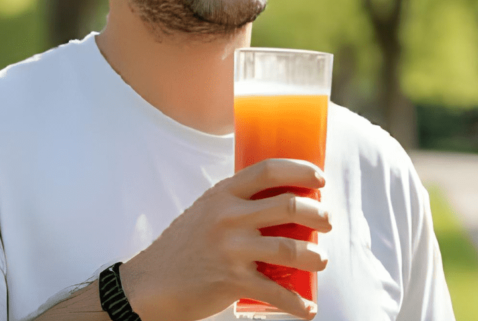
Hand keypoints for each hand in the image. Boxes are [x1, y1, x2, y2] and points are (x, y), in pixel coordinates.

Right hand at [119, 159, 331, 320]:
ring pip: (290, 248)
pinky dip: (298, 303)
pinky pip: (277, 292)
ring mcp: (231, 249)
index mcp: (223, 194)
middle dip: (318, 214)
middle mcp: (228, 216)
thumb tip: (279, 199)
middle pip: (288, 206)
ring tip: (320, 260)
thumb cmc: (183, 246)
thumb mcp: (206, 211)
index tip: (319, 179)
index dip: (300, 170)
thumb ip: (235, 203)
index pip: (268, 170)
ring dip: (316, 256)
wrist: (151, 284)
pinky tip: (307, 308)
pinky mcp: (232, 281)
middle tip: (327, 221)